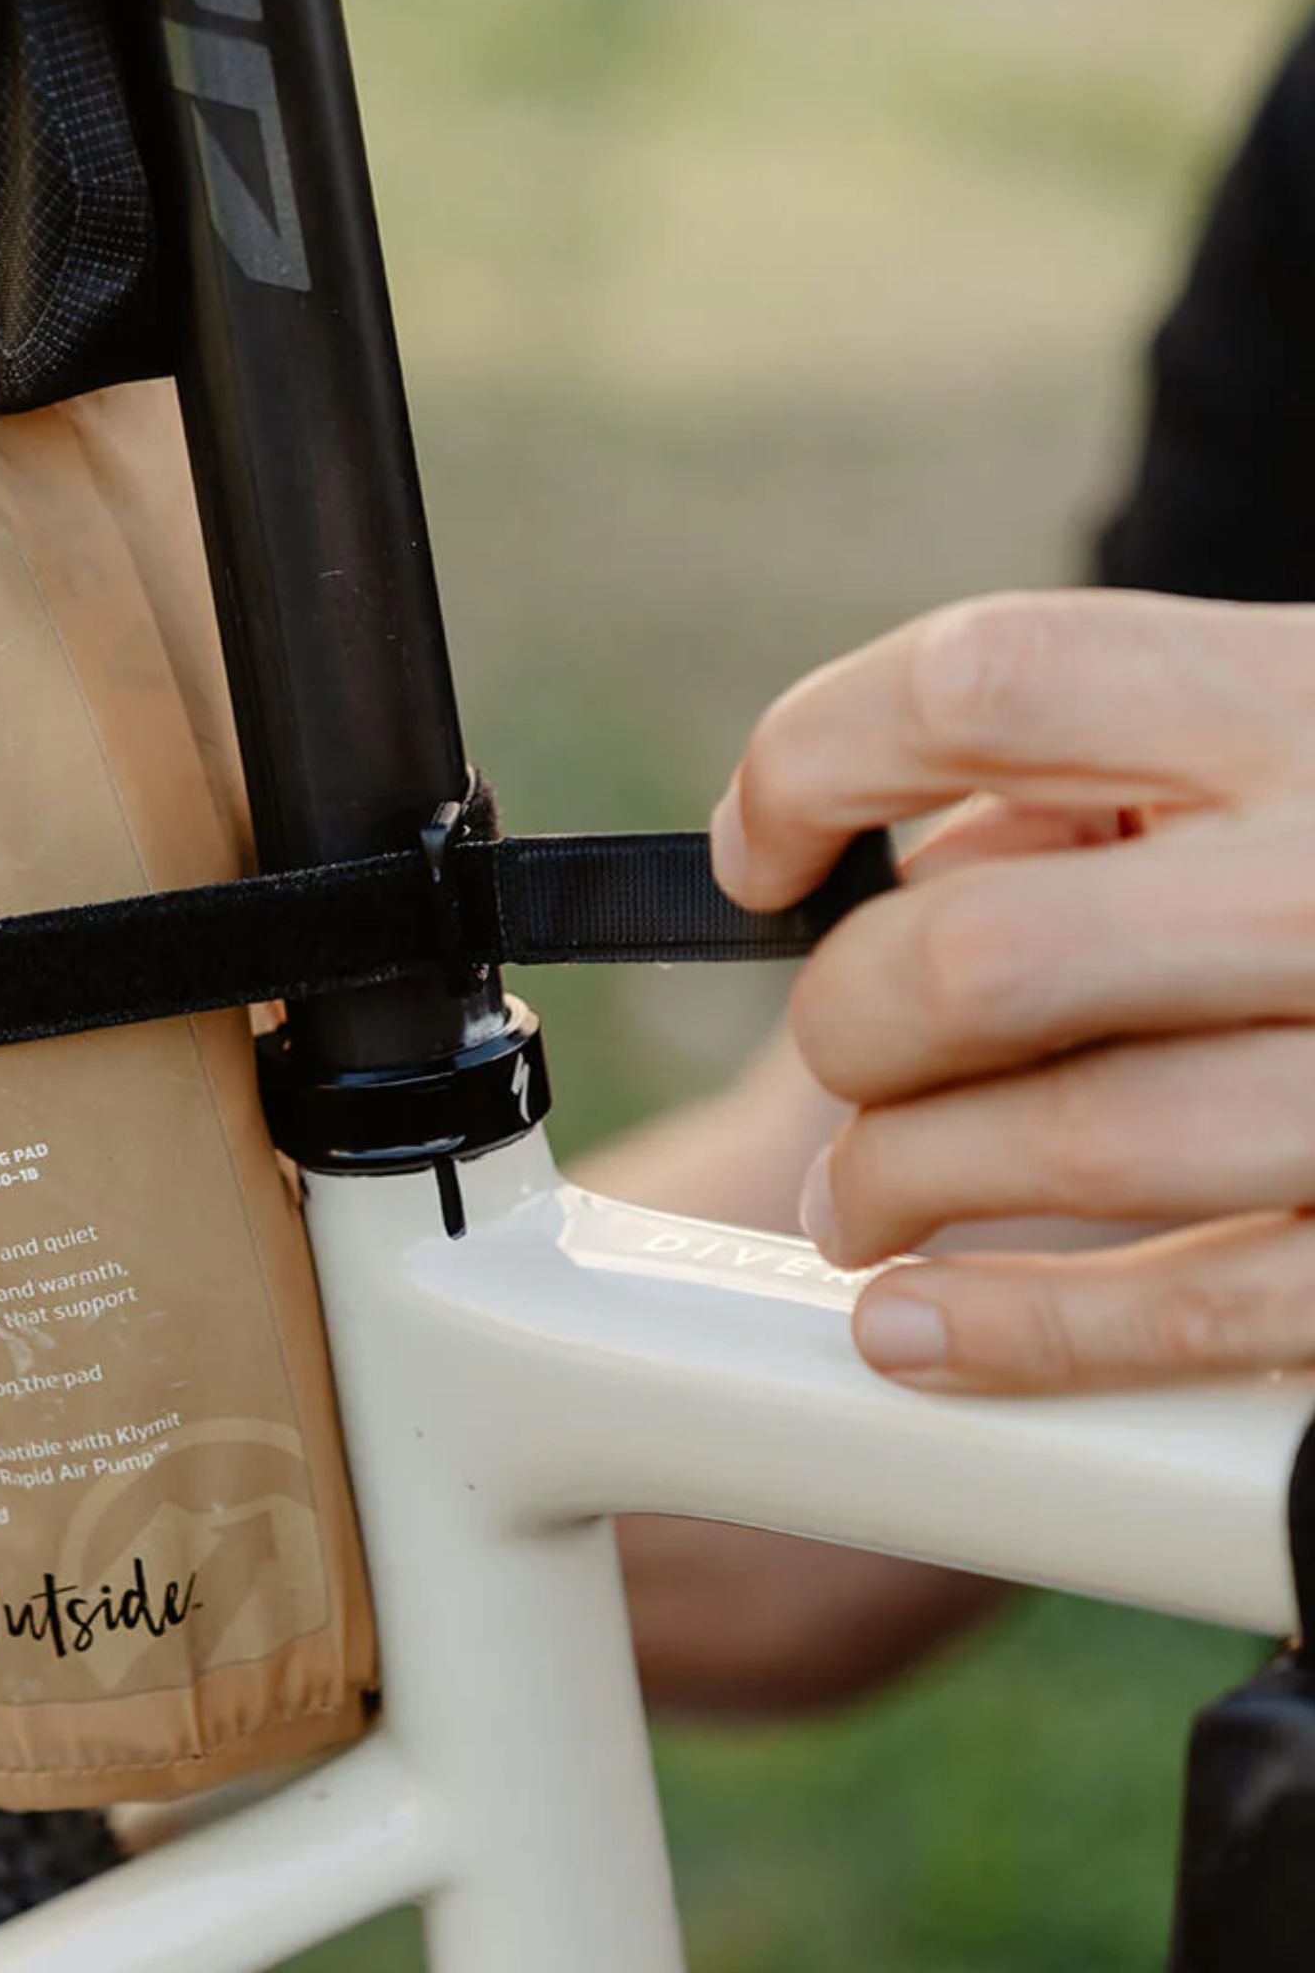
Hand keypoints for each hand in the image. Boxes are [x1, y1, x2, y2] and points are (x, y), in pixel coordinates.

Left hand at [712, 589, 1314, 1392]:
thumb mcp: (1268, 745)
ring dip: (900, 1185)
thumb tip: (874, 884)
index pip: (983, 683)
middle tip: (847, 1057)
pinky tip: (911, 1325)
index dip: (809, 769)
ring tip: (859, 1203)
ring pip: (1066, 1141)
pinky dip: (1009, 1332)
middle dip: (851, 1024)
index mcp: (1296, 703)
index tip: (755, 859)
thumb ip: (1082, 789)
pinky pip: (1184, 1312)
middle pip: (980, 953)